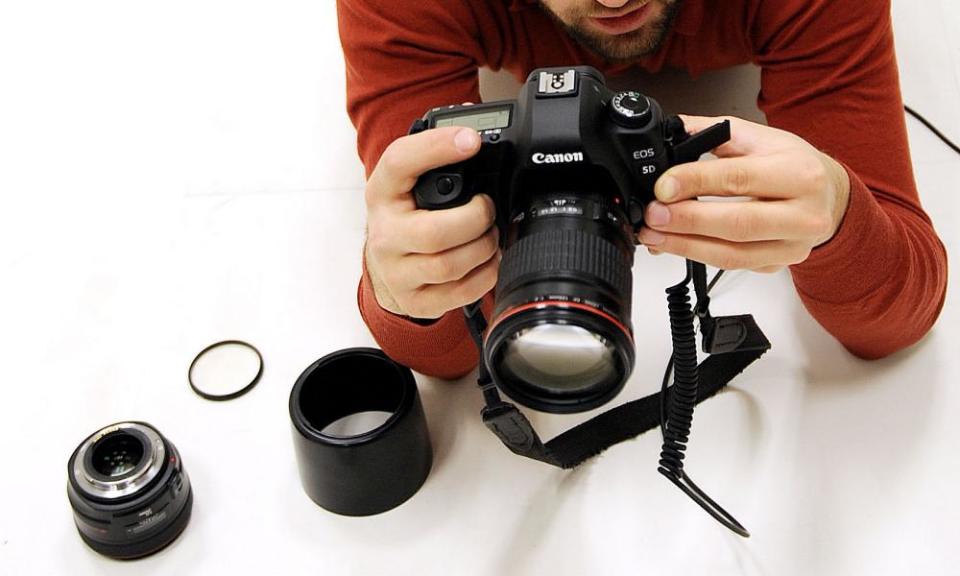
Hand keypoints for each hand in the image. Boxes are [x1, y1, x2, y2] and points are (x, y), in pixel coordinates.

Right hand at [364, 126, 499, 318]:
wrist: (385, 266)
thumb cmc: (405, 217)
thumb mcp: (408, 184)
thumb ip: (434, 163)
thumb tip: (474, 138)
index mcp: (382, 192)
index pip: (400, 162)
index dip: (437, 147)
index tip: (471, 140)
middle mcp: (384, 233)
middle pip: (435, 231)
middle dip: (476, 218)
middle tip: (487, 209)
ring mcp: (396, 272)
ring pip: (449, 265)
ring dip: (483, 248)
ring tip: (490, 236)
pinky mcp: (415, 300)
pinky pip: (459, 293)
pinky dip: (484, 276)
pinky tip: (486, 261)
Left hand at [637, 115, 850, 272]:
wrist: (830, 197)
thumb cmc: (794, 166)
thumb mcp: (762, 139)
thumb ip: (716, 133)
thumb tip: (673, 131)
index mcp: (799, 173)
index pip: (740, 179)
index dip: (696, 182)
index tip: (662, 186)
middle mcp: (803, 215)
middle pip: (738, 223)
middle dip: (687, 221)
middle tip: (652, 215)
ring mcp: (792, 246)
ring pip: (733, 254)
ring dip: (685, 246)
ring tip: (653, 235)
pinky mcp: (778, 265)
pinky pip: (732, 266)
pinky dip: (697, 256)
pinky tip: (672, 245)